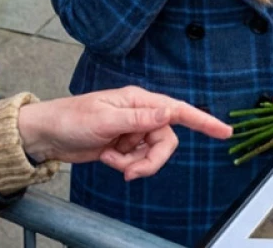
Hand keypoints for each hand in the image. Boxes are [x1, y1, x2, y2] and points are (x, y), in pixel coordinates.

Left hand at [16, 86, 232, 180]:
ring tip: (112, 160)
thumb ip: (139, 118)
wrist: (48, 135)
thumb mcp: (105, 119)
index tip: (224, 131)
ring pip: (152, 154)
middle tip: (130, 171)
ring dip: (134, 163)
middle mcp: (140, 114)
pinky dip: (124, 164)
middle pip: (166, 142)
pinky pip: (137, 160)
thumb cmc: (71, 119)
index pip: (178, 110)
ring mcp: (132, 131)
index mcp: (138, 101)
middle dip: (151, 160)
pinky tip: (108, 158)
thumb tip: (170, 112)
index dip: (203, 121)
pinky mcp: (124, 146)